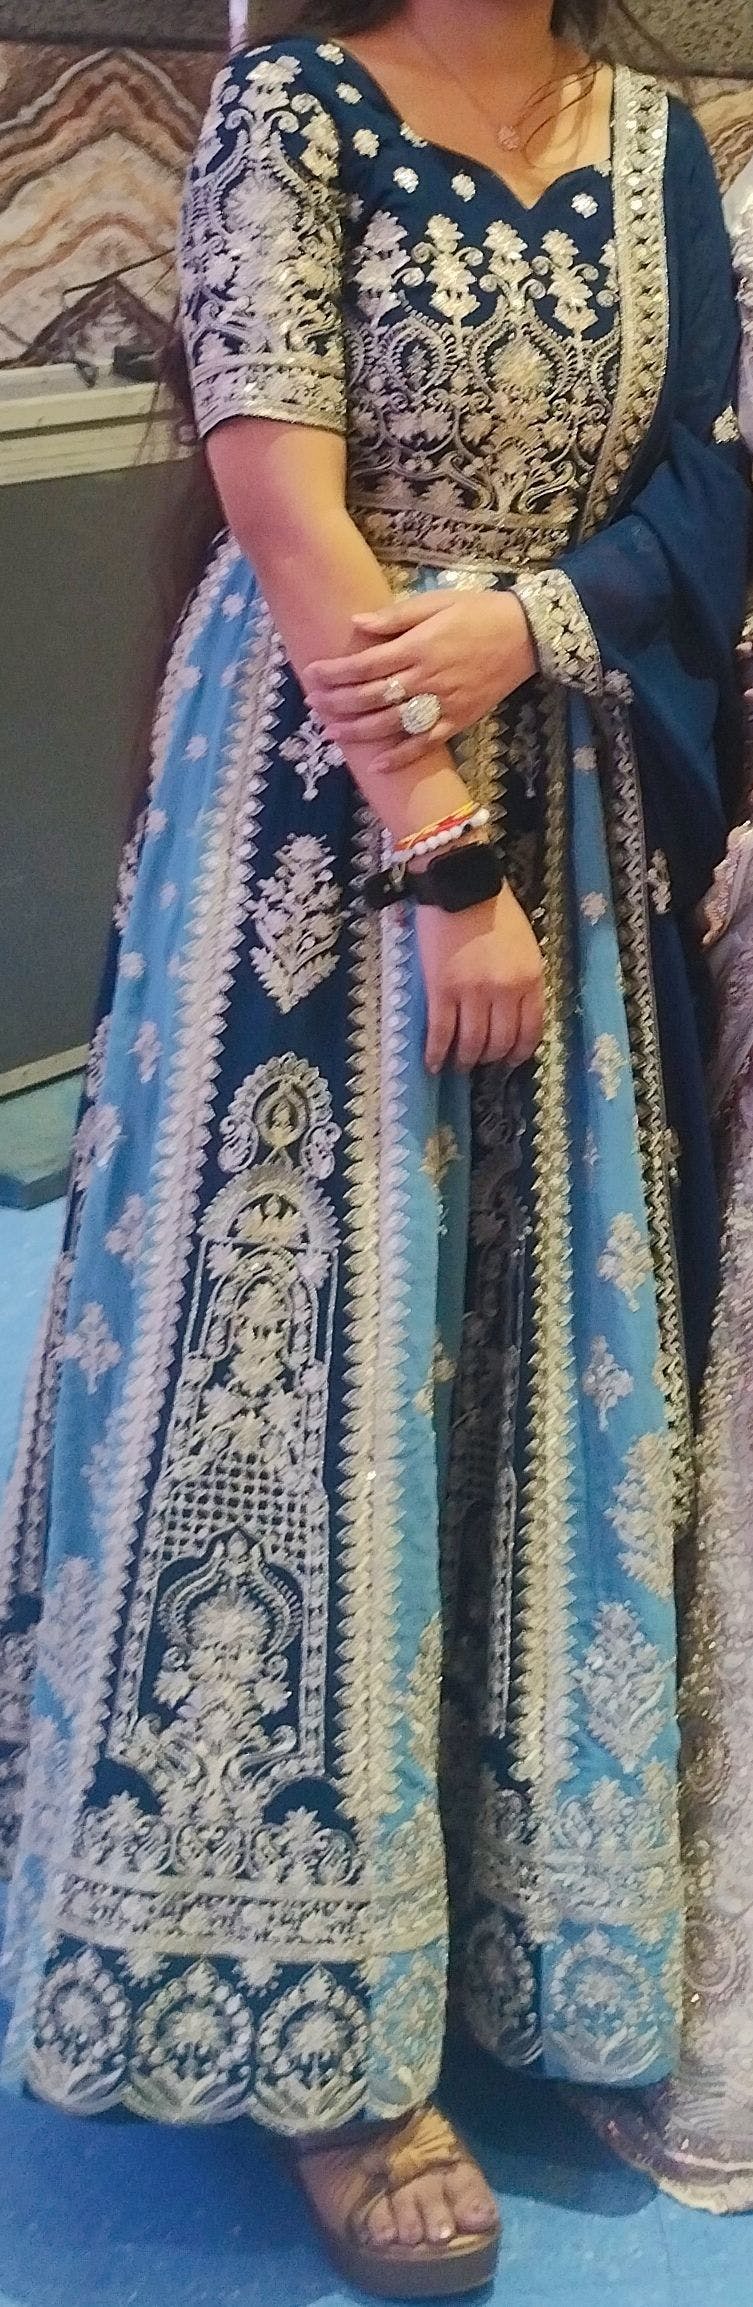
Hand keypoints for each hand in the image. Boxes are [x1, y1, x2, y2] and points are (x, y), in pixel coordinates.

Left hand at [303, 591, 536, 772]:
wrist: (526, 635)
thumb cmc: (478, 612)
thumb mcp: (436, 602)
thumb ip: (396, 616)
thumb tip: (356, 622)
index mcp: (418, 647)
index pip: (366, 664)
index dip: (335, 672)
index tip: (312, 674)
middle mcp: (426, 678)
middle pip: (372, 697)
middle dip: (338, 702)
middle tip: (313, 705)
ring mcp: (442, 703)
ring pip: (392, 724)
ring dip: (358, 731)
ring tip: (331, 733)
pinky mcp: (458, 720)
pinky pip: (425, 743)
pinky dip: (401, 757)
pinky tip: (377, 764)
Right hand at [417, 881, 544, 1073]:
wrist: (459, 884)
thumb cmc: (493, 909)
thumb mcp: (525, 945)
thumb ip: (524, 980)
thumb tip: (514, 1013)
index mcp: (530, 980)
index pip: (530, 1031)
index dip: (519, 1053)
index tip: (509, 1062)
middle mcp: (505, 992)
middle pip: (500, 1042)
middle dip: (491, 1059)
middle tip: (481, 1063)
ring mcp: (472, 993)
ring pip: (471, 1043)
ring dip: (465, 1060)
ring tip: (459, 1064)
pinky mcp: (442, 990)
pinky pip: (440, 1032)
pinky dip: (436, 1053)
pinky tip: (433, 1064)